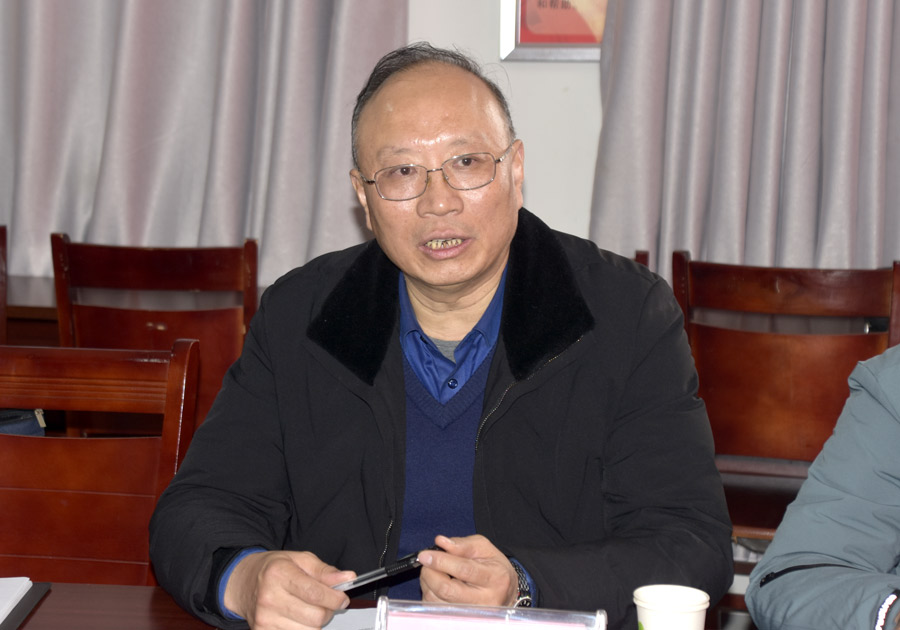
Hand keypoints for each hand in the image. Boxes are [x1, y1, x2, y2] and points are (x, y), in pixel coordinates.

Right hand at [223, 550, 355, 629]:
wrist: (243, 582)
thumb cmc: (274, 569)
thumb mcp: (299, 559)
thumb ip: (324, 570)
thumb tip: (348, 578)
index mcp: (279, 574)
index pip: (315, 593)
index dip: (335, 598)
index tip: (343, 598)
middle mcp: (269, 598)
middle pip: (315, 617)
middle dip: (327, 611)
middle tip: (325, 603)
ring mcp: (264, 619)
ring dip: (315, 623)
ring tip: (308, 609)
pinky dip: (302, 629)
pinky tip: (297, 618)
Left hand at [417, 534, 517, 606]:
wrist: (505, 592)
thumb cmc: (493, 567)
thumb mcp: (484, 548)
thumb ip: (463, 544)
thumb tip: (441, 542)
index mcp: (495, 577)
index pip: (464, 570)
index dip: (441, 561)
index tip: (425, 554)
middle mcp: (485, 600)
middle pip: (448, 590)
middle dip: (430, 573)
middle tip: (426, 561)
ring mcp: (473, 614)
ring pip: (438, 601)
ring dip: (428, 583)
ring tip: (433, 571)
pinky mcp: (461, 620)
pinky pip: (435, 608)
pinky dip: (429, 593)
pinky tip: (436, 584)